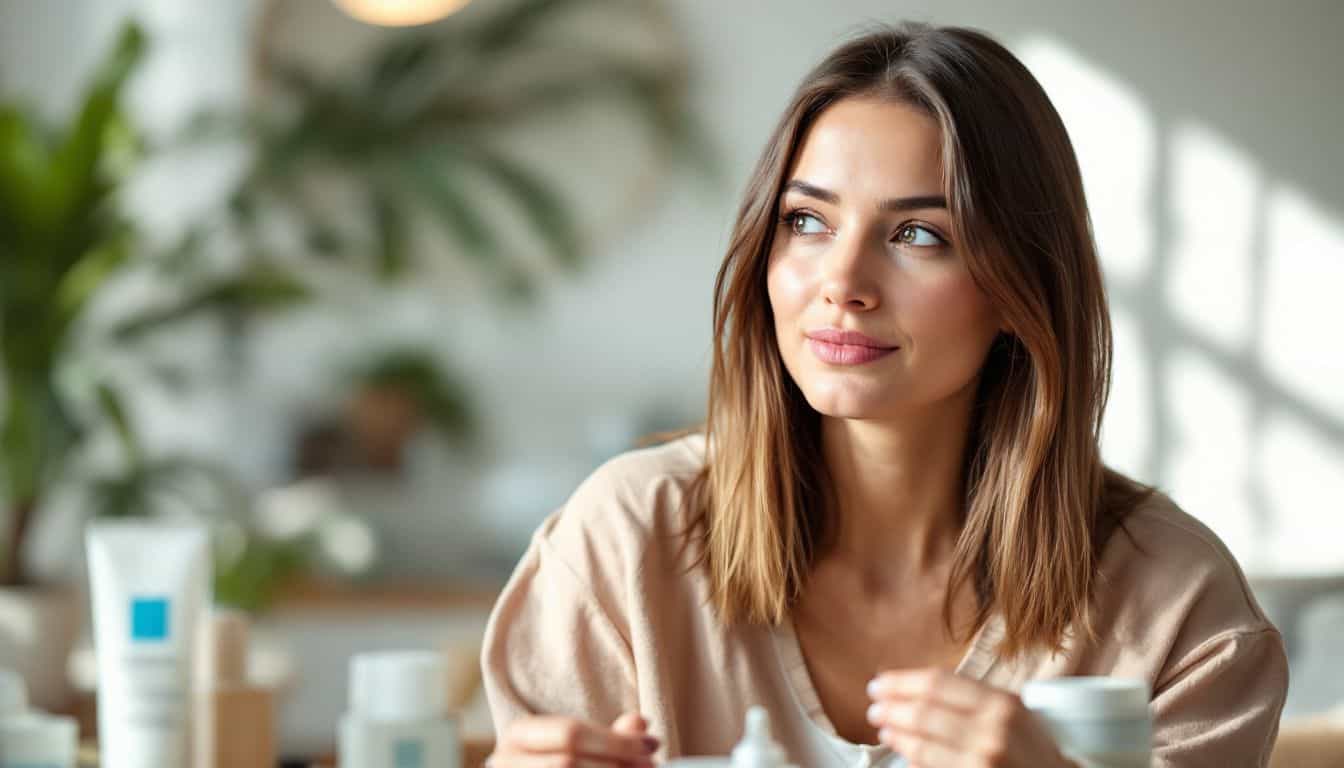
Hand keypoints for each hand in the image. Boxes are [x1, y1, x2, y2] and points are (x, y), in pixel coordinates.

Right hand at [489, 712, 659, 767]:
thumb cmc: (557, 765)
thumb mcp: (578, 748)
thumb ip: (608, 739)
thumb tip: (640, 724)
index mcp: (518, 735)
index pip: (570, 732)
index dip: (615, 740)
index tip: (653, 745)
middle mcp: (505, 763)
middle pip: (567, 763)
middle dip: (617, 766)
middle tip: (653, 766)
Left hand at [866, 670, 1075, 767]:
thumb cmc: (1035, 749)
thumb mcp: (1013, 713)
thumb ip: (972, 700)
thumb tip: (917, 689)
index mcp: (1001, 704)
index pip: (938, 684)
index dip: (902, 682)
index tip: (881, 682)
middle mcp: (992, 732)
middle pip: (924, 713)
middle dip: (891, 708)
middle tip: (874, 705)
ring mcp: (983, 761)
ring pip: (922, 745)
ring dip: (896, 734)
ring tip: (883, 726)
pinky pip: (932, 767)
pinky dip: (912, 757)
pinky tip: (903, 750)